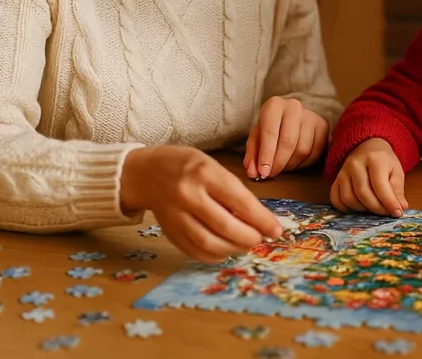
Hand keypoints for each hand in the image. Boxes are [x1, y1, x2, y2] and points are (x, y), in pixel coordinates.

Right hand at [120, 146, 282, 263]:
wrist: (145, 173)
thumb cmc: (186, 165)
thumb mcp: (212, 166)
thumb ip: (232, 190)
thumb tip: (259, 219)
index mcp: (204, 172)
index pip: (240, 201)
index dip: (262, 219)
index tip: (276, 230)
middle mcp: (188, 195)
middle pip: (225, 226)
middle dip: (250, 237)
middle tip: (261, 239)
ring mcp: (176, 215)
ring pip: (209, 242)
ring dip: (234, 249)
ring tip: (246, 245)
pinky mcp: (168, 231)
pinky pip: (194, 251)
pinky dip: (214, 255)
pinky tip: (225, 250)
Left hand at [243, 96, 328, 179]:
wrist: (289, 117)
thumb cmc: (270, 129)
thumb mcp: (256, 139)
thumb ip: (252, 156)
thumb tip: (253, 173)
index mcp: (274, 106)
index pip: (270, 132)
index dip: (266, 155)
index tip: (263, 172)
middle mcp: (294, 107)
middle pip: (288, 142)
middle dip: (279, 163)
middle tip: (271, 174)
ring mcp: (311, 116)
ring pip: (303, 149)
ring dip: (291, 164)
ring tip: (282, 166)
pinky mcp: (323, 126)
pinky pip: (316, 153)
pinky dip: (304, 163)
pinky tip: (295, 162)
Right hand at [330, 138, 408, 217]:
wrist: (367, 147)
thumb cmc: (384, 161)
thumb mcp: (396, 171)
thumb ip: (397, 190)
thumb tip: (400, 208)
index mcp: (374, 159)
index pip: (380, 185)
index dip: (389, 202)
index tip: (397, 213)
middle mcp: (355, 164)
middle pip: (363, 193)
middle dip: (377, 208)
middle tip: (386, 213)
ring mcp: (343, 172)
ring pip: (348, 198)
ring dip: (362, 209)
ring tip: (374, 208)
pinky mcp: (336, 180)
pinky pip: (336, 199)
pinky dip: (346, 208)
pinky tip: (358, 207)